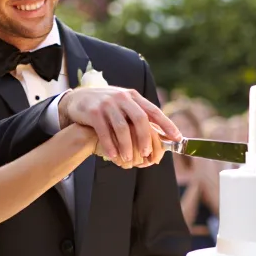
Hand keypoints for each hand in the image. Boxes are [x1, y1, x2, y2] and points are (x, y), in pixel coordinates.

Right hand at [59, 88, 181, 166]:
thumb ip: (138, 115)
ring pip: (122, 128)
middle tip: (147, 154)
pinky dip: (110, 146)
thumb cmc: (106, 106)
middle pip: (140, 119)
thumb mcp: (124, 104)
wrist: (77, 99)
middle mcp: (122, 98)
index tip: (177, 138)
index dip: (167, 124)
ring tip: (128, 159)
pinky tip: (113, 156)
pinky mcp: (93, 113)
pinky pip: (104, 132)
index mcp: (133, 97)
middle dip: (145, 139)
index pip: (153, 110)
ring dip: (127, 146)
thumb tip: (160, 134)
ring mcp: (107, 104)